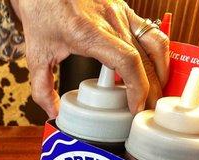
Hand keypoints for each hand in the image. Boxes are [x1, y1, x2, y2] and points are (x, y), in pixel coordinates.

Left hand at [10, 0, 168, 117]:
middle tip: (148, 110)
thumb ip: (42, 88)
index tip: (135, 106)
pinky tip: (156, 68)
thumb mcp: (36, 55)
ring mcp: (120, 12)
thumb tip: (54, 111)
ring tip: (157, 92)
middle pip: (144, 59)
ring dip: (161, 71)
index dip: (137, 88)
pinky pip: (151, 31)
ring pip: (154, 44)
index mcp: (89, 33)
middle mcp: (110, 20)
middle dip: (151, 89)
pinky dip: (159, 52)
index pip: (126, 61)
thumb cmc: (41, 13)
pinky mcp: (124, 9)